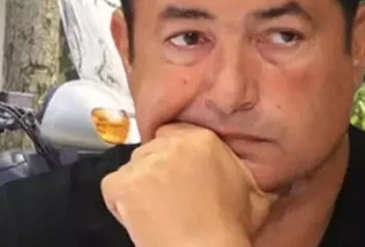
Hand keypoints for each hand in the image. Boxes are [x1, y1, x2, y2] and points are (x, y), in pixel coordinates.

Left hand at [101, 123, 276, 246]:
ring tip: (158, 212)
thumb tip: (241, 165)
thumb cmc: (229, 230)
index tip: (177, 176)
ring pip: (133, 169)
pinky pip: (113, 188)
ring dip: (140, 188)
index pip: (173, 135)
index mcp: (202, 138)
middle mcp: (170, 145)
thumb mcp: (251, 191)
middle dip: (157, 172)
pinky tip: (142, 218)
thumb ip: (239, 168)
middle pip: (152, 151)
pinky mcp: (122, 183)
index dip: (173, 158)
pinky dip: (120, 203)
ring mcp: (143, 163)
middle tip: (169, 199)